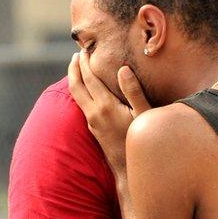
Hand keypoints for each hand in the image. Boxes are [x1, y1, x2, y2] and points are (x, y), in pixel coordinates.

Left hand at [67, 52, 150, 174]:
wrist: (129, 169)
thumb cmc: (140, 141)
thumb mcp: (143, 115)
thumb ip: (133, 91)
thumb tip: (122, 69)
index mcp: (105, 106)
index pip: (90, 78)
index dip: (86, 62)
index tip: (86, 49)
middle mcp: (94, 113)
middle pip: (75, 86)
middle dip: (74, 68)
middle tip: (77, 53)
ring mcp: (91, 122)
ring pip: (76, 96)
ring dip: (75, 79)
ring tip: (78, 66)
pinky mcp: (92, 128)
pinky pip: (81, 104)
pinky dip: (80, 90)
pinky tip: (87, 88)